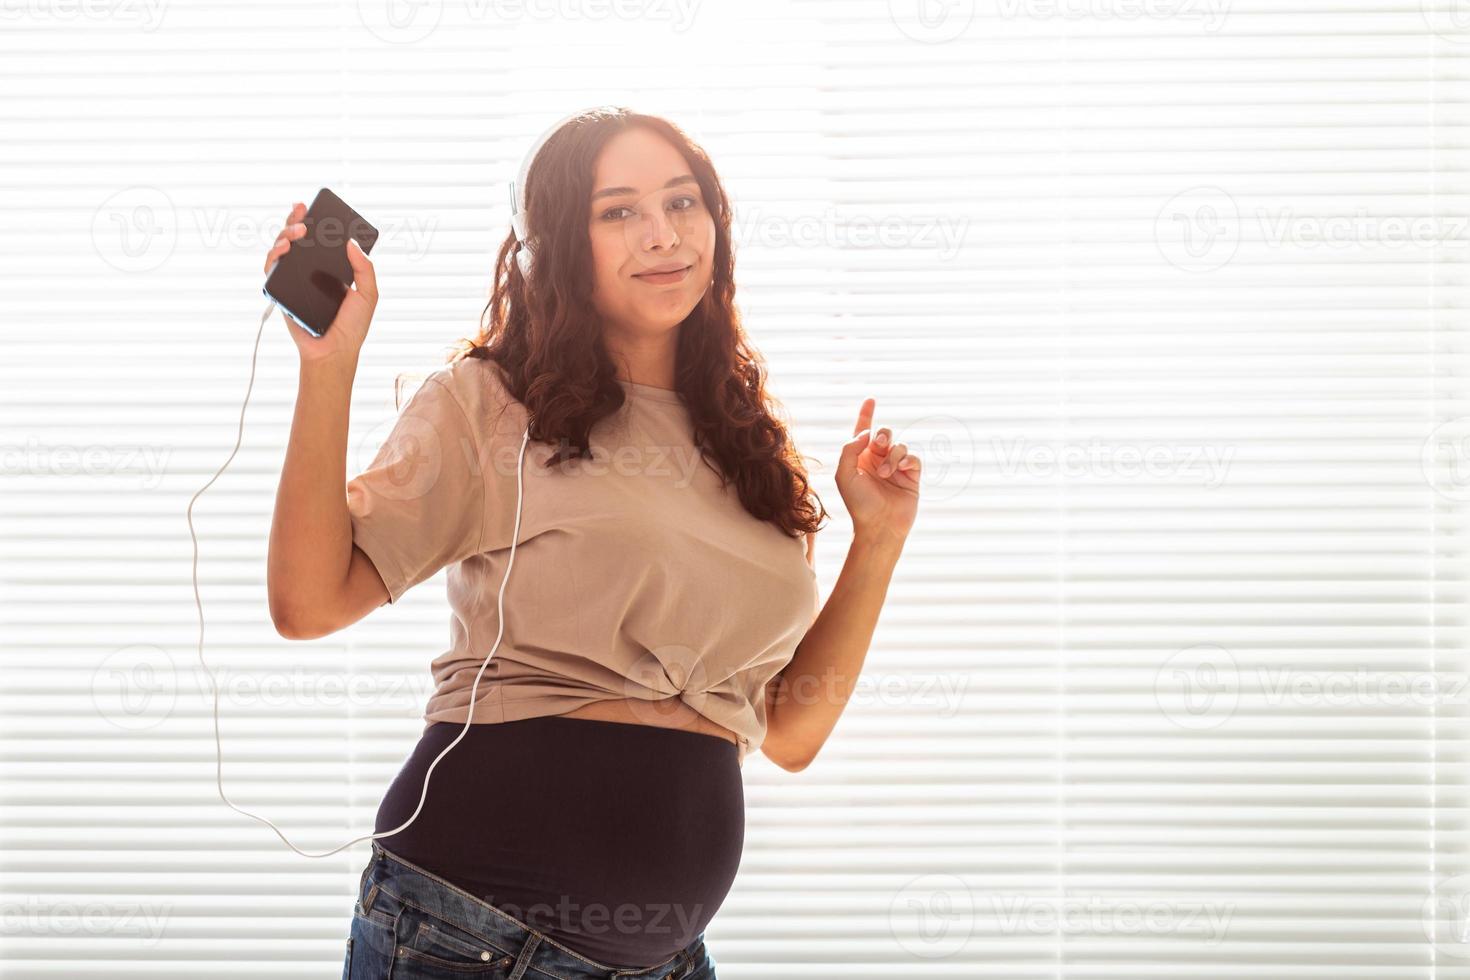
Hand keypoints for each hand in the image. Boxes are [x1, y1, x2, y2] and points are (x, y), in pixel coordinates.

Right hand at [264, 201, 377, 366]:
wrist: (334, 351)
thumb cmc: (352, 326)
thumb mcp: (368, 294)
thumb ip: (364, 269)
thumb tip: (351, 242)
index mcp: (329, 268)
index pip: (318, 240)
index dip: (312, 221)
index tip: (311, 206)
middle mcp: (309, 271)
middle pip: (296, 239)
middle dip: (295, 221)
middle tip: (302, 213)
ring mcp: (293, 280)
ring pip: (281, 250)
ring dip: (284, 236)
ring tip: (296, 234)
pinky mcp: (281, 292)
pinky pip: (271, 271)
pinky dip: (272, 257)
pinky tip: (282, 251)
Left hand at [835, 397, 920, 545]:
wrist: (879, 526)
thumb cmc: (858, 504)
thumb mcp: (844, 474)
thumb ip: (850, 449)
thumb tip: (868, 433)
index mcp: (860, 459)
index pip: (863, 432)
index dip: (866, 415)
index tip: (871, 400)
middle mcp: (878, 461)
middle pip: (885, 434)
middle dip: (883, 434)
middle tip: (880, 443)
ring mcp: (896, 468)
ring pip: (899, 445)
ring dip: (892, 456)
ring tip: (885, 473)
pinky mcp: (911, 476)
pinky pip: (913, 457)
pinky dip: (907, 460)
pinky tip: (900, 470)